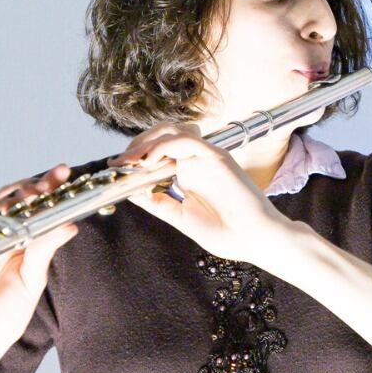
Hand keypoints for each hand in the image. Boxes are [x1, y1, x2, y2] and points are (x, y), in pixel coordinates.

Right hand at [0, 164, 78, 351]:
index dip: (46, 188)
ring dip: (14, 200)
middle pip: (13, 201)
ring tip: (36, 194)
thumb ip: (45, 252)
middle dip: (32, 186)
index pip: (32, 207)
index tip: (63, 173)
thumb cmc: (4, 316)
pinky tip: (9, 224)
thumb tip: (70, 226)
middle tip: (52, 180)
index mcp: (18, 242)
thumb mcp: (32, 281)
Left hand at [110, 124, 293, 264]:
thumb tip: (130, 190)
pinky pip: (187, 141)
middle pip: (161, 135)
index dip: (134, 156)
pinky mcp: (217, 157)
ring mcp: (207, 157)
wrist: (256, 241)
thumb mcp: (180, 218)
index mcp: (188, 174)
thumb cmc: (228, 234)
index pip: (157, 152)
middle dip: (136, 146)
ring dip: (147, 142)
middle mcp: (196, 161)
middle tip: (120, 164)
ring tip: (132, 162)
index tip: (115, 169)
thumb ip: (158, 202)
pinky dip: (164, 146)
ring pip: (172, 131)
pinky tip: (150, 161)